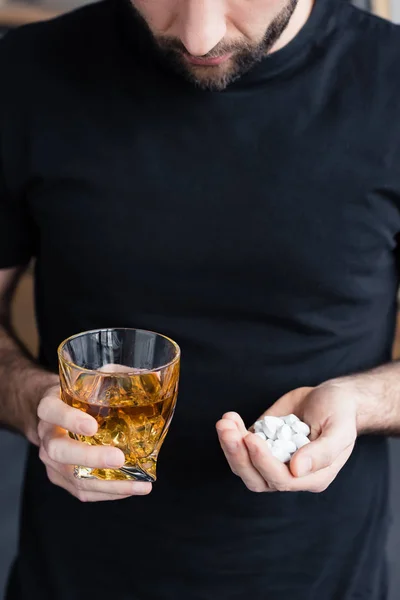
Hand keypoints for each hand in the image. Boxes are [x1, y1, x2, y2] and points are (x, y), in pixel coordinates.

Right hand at [37, 385, 151, 500]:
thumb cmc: (78, 396)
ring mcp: (51, 461)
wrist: (55, 416)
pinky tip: (131, 488)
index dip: (69, 419)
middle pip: (59, 451)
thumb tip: (151, 377)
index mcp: (49, 407)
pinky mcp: (61, 478)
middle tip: (118, 458)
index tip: (93, 426)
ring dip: (107, 484)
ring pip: (73, 477)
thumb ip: (113, 376)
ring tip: (138, 484)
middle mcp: (46, 436)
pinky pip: (82, 491)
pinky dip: (108, 493)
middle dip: (90, 458)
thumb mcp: (89, 379)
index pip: (51, 411)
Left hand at [216, 382, 356, 492]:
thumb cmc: (340, 413)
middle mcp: (290, 474)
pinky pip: (241, 448)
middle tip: (227, 430)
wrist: (331, 397)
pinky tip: (230, 418)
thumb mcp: (339, 430)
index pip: (281, 479)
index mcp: (312, 477)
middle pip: (256, 478)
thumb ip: (322, 452)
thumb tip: (297, 469)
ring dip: (229, 446)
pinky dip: (231, 435)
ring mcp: (272, 460)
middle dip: (238, 455)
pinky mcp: (261, 445)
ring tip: (225, 422)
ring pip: (243, 466)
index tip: (252, 438)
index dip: (263, 461)